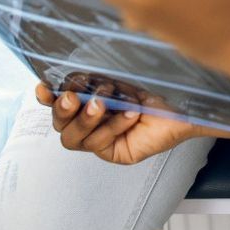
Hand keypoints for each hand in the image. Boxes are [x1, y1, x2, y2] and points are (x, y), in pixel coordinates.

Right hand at [39, 82, 201, 165]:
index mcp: (87, 101)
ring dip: (85, 120)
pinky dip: (112, 127)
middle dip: (63, 111)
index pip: (56, 103)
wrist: (184, 102)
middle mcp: (91, 123)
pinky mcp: (115, 154)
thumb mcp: (118, 78)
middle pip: (59, 125)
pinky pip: (99, 145)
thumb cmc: (153, 87)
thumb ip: (92, 79)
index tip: (44, 88)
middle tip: (74, 97)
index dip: (46, 98)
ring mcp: (101, 141)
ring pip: (73, 139)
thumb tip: (68, 75)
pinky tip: (129, 114)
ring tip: (102, 104)